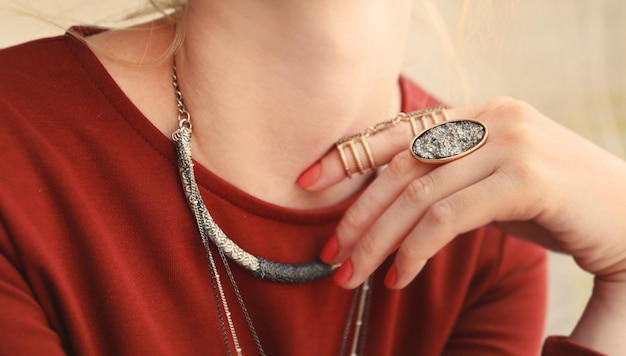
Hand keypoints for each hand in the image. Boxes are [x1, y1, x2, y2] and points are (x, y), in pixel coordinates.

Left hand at [300, 97, 625, 289]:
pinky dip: (416, 250)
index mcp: (480, 113)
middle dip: (357, 213)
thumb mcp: (492, 183)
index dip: (348, 155)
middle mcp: (492, 117)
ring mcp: (511, 142)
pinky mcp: (527, 178)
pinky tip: (399, 276)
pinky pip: (448, 216)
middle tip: (331, 253)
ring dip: (378, 239)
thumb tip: (388, 202)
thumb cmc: (560, 205)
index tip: (309, 183)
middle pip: (400, 165)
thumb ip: (448, 179)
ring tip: (354, 275)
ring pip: (417, 193)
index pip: (399, 130)